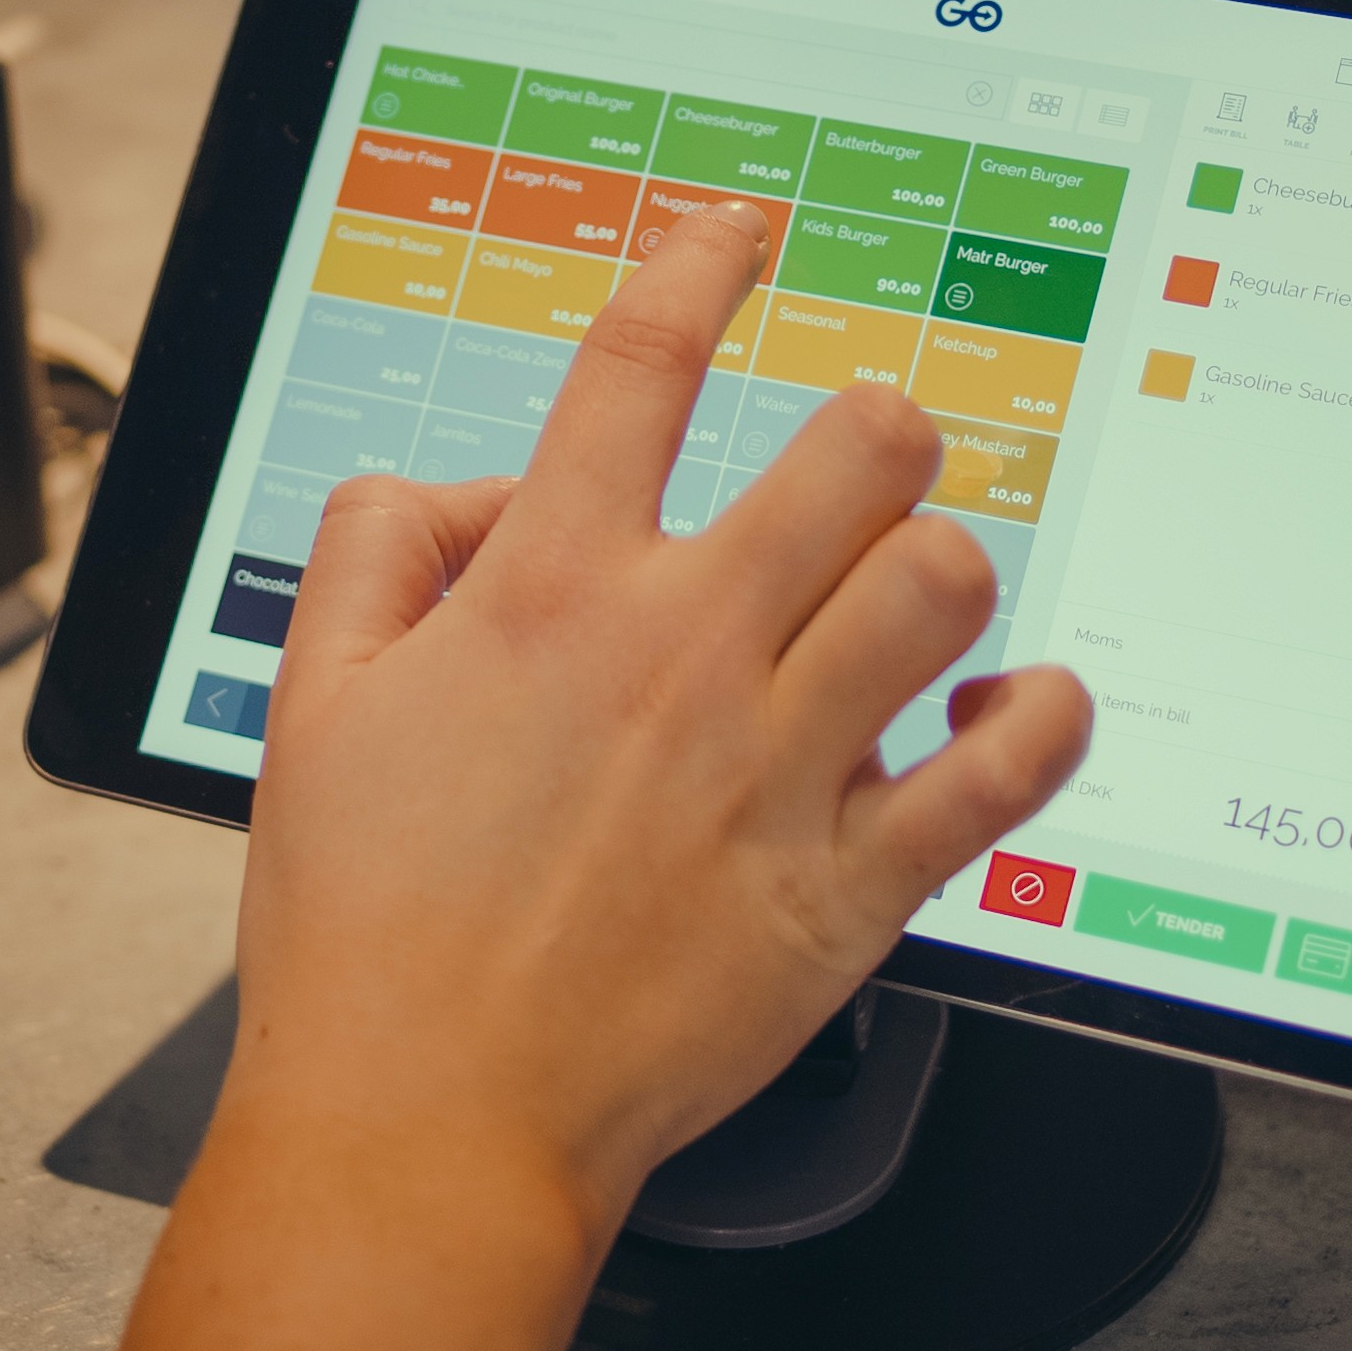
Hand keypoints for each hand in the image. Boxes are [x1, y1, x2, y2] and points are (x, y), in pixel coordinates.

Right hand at [0, 200, 1089, 1350]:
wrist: (427, 1120)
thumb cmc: (366, 934)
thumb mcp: (311, 707)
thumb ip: (378, 557)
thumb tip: (458, 493)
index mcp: (547, 594)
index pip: (642, 364)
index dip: (703, 263)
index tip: (743, 230)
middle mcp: (680, 652)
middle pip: (855, 449)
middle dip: (880, 423)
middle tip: (869, 447)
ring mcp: (777, 766)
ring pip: (942, 584)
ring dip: (945, 565)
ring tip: (918, 592)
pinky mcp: (848, 886)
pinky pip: (1001, 772)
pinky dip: (1039, 724)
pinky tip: (1027, 707)